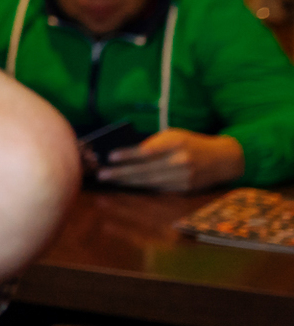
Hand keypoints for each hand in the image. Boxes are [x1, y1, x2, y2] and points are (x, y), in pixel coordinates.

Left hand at [97, 129, 244, 191]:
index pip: (148, 150)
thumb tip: (125, 154)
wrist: (223, 159)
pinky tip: (125, 186)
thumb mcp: (175, 136)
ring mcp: (183, 177)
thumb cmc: (191, 144)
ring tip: (110, 180)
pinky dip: (140, 188)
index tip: (110, 156)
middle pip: (146, 169)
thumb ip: (154, 144)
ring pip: (149, 182)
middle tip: (102, 174)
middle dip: (121, 173)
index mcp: (177, 143)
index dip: (129, 155)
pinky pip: (157, 189)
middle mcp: (180, 161)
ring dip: (127, 182)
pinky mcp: (184, 189)